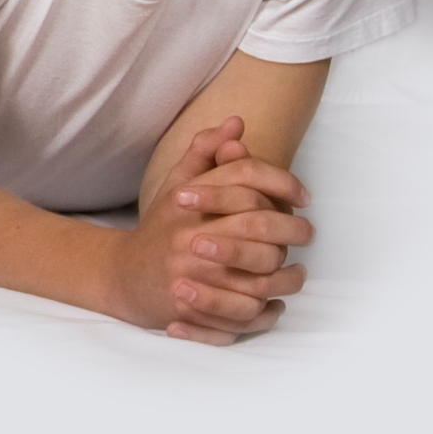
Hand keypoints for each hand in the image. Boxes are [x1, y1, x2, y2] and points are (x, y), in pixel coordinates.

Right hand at [123, 117, 311, 343]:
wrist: (125, 276)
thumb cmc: (160, 228)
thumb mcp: (176, 184)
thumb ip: (204, 152)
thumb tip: (236, 123)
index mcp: (188, 200)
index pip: (246, 179)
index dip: (282, 183)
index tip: (304, 197)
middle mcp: (188, 235)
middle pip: (258, 226)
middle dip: (293, 229)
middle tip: (307, 233)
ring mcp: (191, 273)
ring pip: (258, 272)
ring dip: (287, 274)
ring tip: (296, 270)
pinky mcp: (194, 307)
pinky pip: (246, 310)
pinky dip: (268, 308)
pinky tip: (277, 301)